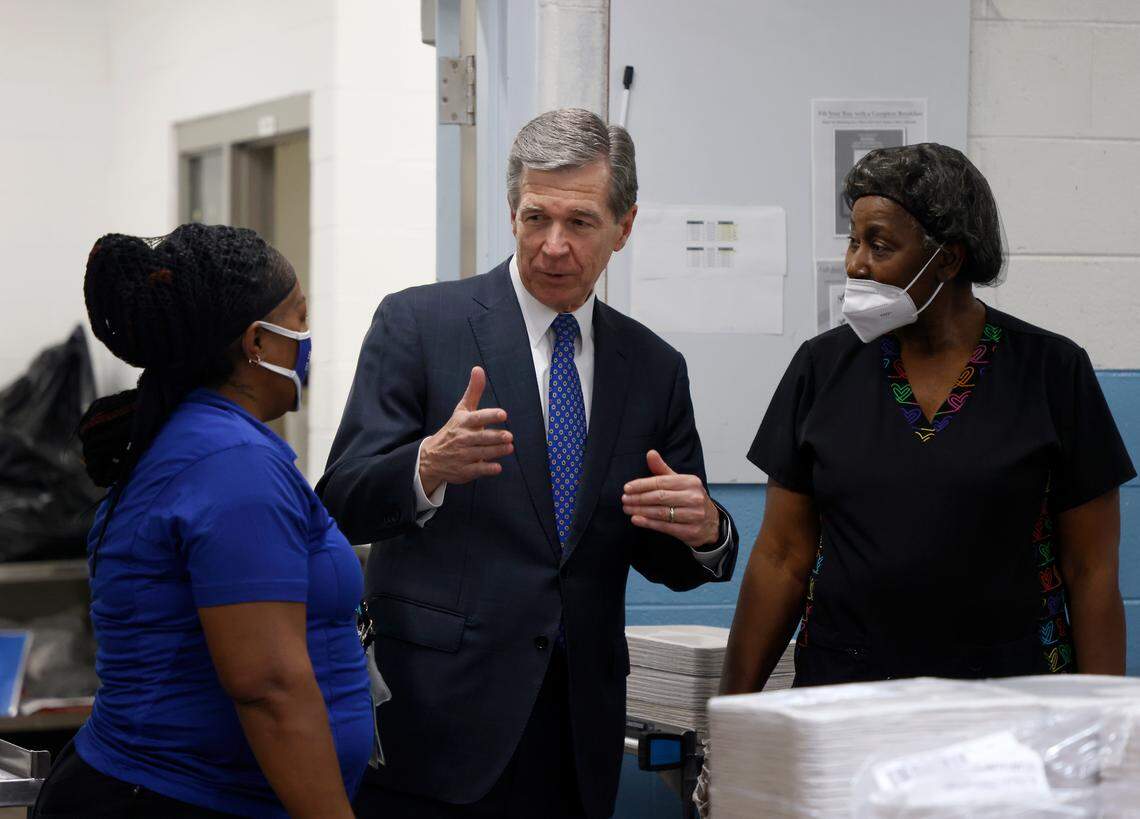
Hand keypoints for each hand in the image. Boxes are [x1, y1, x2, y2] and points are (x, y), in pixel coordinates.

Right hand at [419, 367, 511, 493]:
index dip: (490, 416)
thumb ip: (473, 391)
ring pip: (482, 453)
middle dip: (496, 437)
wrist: (431, 457)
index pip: (477, 418)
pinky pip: (477, 470)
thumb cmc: (453, 430)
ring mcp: (463, 455)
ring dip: (497, 451)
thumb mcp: (461, 410)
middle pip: (481, 438)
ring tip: (509, 448)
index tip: (503, 414)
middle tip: (509, 436)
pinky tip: (498, 467)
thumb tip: (478, 369)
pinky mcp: (464, 470)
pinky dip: (487, 469)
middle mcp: (462, 439)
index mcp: (463, 423)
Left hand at [621, 450, 719, 548]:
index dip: (642, 485)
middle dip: (639, 498)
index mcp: (690, 482)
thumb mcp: (679, 482)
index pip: (661, 482)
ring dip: (641, 511)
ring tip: (627, 509)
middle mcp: (694, 497)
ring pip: (661, 512)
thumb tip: (650, 453)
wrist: (711, 523)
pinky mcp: (690, 531)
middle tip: (624, 499)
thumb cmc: (690, 499)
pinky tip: (636, 520)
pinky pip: (665, 527)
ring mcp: (694, 515)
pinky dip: (648, 523)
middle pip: (660, 497)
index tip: (627, 488)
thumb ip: (663, 470)